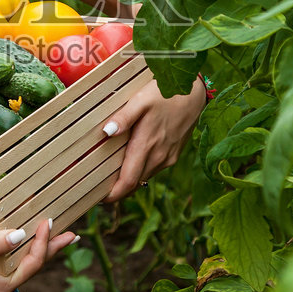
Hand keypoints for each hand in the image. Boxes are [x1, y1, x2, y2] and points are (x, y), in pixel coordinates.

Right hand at [0, 218, 77, 291]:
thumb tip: (21, 234)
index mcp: (1, 288)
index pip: (32, 263)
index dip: (43, 242)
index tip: (48, 221)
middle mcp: (2, 291)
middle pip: (34, 267)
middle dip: (52, 249)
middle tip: (74, 234)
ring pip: (25, 266)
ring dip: (41, 250)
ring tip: (59, 238)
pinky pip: (14, 266)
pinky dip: (25, 253)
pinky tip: (29, 245)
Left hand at [100, 75, 208, 202]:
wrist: (195, 92)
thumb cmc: (165, 93)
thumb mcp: (141, 100)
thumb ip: (123, 117)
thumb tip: (106, 132)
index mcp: (147, 145)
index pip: (128, 181)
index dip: (113, 195)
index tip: (98, 199)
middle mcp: (159, 157)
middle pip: (135, 184)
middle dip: (117, 191)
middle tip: (97, 189)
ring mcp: (168, 157)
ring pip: (144, 177)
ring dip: (129, 181)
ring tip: (110, 177)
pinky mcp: (174, 154)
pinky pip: (153, 169)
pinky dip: (140, 171)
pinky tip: (131, 162)